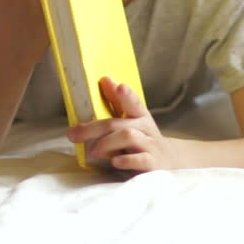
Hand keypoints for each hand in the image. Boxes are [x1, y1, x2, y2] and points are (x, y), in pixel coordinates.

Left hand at [67, 77, 181, 171]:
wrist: (170, 160)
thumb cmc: (143, 138)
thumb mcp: (133, 120)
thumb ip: (118, 102)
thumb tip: (105, 79)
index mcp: (140, 116)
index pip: (134, 102)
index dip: (126, 95)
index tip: (119, 87)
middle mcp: (146, 128)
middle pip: (118, 123)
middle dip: (93, 128)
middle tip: (73, 134)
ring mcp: (150, 145)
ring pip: (128, 137)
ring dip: (106, 143)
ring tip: (92, 152)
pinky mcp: (152, 163)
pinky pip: (140, 160)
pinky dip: (127, 160)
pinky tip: (115, 161)